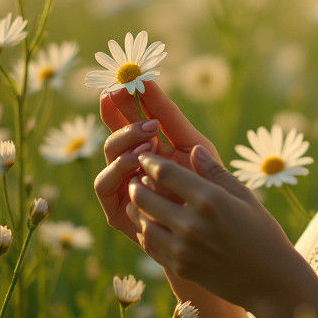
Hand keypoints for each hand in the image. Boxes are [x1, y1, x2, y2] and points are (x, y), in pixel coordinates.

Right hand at [93, 81, 219, 240]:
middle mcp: (132, 162)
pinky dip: (118, 170)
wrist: (213, 240)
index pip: (135, 114)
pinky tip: (138, 162)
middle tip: (124, 95)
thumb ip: (172, 119)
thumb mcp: (195, 148)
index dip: (130, 96)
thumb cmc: (208, 191)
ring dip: (124, 140)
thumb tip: (152, 85)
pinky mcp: (116, 209)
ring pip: (108, 153)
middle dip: (117, 110)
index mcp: (152, 145)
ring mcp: (122, 184)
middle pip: (115, 129)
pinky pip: (105, 184)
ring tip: (148, 135)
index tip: (130, 77)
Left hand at [127, 145, 302, 314]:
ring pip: (143, 223)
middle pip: (145, 197)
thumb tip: (194, 149)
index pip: (166, 173)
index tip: (146, 157)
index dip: (150, 162)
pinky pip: (150, 246)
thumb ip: (215, 172)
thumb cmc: (262, 232)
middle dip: (136, 184)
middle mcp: (192, 224)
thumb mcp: (244, 196)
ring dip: (136, 209)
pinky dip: (144, 231)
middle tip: (135, 178)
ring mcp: (183, 249)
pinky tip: (148, 223)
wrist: (269, 280)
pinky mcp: (179, 268)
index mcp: (210, 200)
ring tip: (138, 199)